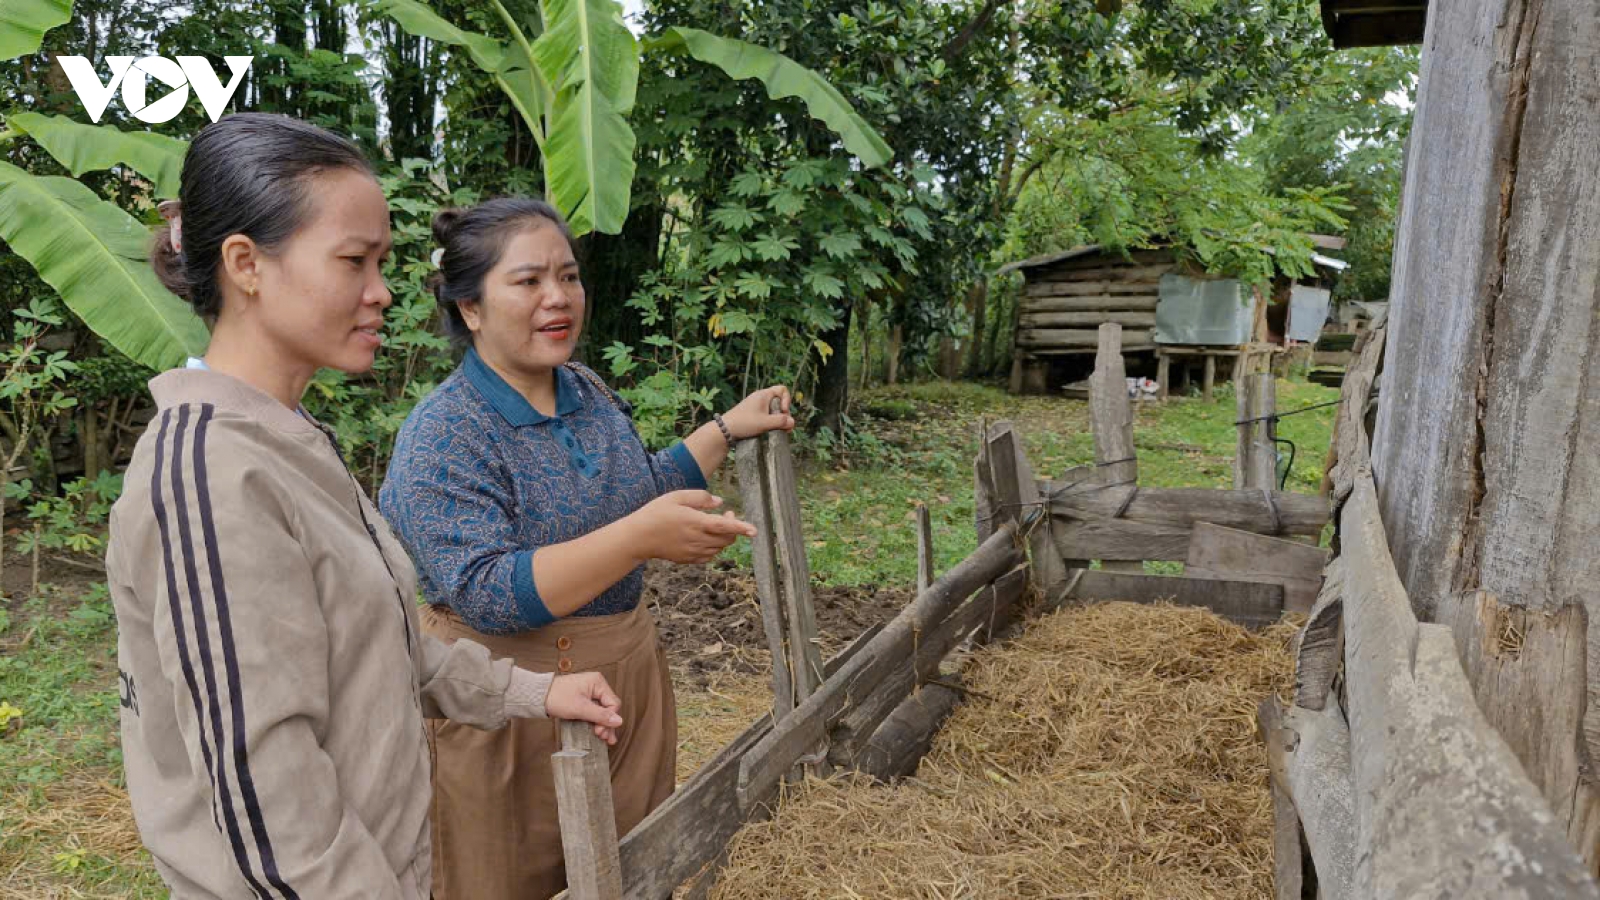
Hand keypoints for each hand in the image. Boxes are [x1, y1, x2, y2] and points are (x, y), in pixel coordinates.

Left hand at [545, 672, 623, 744]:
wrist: (538, 696)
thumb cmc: (558, 698)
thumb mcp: (580, 708)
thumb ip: (600, 715)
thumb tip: (620, 722)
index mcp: (598, 682)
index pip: (613, 703)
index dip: (609, 720)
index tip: (599, 732)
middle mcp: (596, 685)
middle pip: (609, 708)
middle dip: (607, 724)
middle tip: (604, 739)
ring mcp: (590, 692)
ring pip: (602, 711)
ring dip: (603, 725)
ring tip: (604, 739)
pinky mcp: (584, 699)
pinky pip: (594, 711)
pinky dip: (595, 721)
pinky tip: (598, 731)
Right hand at [631, 491, 756, 563]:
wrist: (638, 538)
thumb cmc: (656, 513)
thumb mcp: (676, 497)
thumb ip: (700, 497)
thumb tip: (719, 502)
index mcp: (696, 522)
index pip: (725, 526)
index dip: (741, 527)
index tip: (754, 530)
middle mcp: (697, 539)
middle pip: (726, 538)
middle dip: (733, 527)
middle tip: (727, 513)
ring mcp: (693, 552)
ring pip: (720, 548)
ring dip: (724, 537)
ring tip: (714, 524)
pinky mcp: (688, 559)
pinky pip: (709, 555)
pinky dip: (714, 547)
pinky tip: (706, 538)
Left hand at [721, 385, 794, 439]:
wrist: (725, 430)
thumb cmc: (744, 423)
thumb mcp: (765, 423)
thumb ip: (780, 422)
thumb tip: (792, 422)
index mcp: (764, 395)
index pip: (782, 390)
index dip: (787, 400)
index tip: (782, 411)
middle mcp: (761, 398)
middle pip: (779, 401)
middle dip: (784, 414)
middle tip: (782, 426)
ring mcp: (756, 406)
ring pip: (773, 410)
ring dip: (778, 419)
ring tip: (777, 431)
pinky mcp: (753, 414)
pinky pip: (767, 415)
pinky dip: (771, 422)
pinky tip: (770, 431)